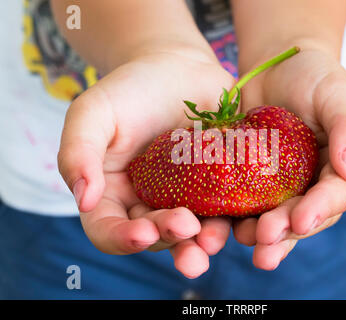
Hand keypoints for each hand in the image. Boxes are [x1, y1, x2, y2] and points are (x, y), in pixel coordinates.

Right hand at [58, 47, 234, 277]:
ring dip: (201, 242)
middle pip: (154, 236)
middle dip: (169, 239)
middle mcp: (147, 203)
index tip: (143, 232)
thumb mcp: (93, 112)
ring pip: (192, 232)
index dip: (122, 239)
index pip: (108, 230)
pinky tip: (243, 219)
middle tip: (186, 227)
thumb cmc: (131, 89)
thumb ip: (78, 152)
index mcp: (111, 192)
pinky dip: (232, 219)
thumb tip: (83, 200)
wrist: (179, 69)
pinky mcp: (217, 189)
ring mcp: (185, 199)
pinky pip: (226, 210)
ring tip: (211, 238)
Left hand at [233, 46, 345, 269]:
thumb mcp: (337, 94)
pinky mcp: (254, 182)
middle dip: (285, 231)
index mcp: (344, 169)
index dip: (320, 210)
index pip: (338, 194)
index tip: (300, 220)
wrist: (276, 68)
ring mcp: (284, 187)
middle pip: (304, 215)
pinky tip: (220, 225)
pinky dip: (234, 216)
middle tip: (264, 239)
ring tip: (243, 239)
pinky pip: (246, 203)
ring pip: (275, 217)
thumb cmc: (313, 76)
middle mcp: (316, 185)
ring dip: (260, 233)